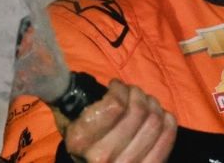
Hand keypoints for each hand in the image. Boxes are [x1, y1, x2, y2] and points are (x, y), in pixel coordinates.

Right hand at [54, 79, 176, 162]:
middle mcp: (102, 158)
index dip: (120, 89)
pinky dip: (167, 121)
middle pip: (138, 111)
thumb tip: (55, 69)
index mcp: (80, 141)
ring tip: (145, 102)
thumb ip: (68, 97)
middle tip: (133, 92)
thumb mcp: (68, 121)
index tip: (116, 86)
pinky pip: (167, 138)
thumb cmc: (80, 139)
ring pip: (154, 122)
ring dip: (153, 105)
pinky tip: (160, 115)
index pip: (115, 105)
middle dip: (137, 94)